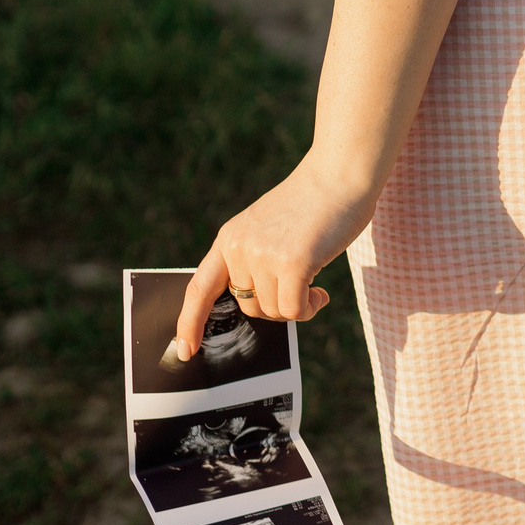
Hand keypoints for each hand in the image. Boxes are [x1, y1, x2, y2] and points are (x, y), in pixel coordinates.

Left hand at [171, 157, 379, 355]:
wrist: (340, 175)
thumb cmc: (314, 204)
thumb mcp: (269, 229)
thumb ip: (255, 258)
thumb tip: (259, 303)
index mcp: (229, 239)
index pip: (199, 288)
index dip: (189, 322)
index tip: (185, 349)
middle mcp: (239, 248)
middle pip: (249, 307)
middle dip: (276, 305)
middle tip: (300, 287)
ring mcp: (263, 255)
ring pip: (274, 311)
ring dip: (298, 306)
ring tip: (315, 283)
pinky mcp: (292, 263)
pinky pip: (294, 310)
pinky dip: (309, 308)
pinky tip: (322, 293)